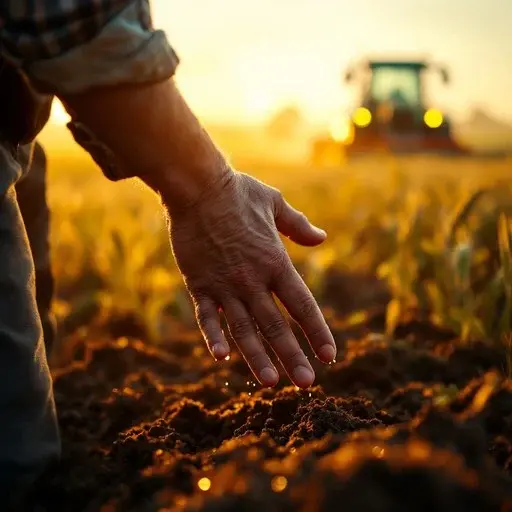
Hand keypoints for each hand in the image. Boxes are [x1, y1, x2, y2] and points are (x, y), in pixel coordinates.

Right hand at [167, 170, 335, 387]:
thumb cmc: (238, 192)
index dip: (317, 332)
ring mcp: (225, 284)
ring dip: (257, 358)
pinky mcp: (199, 283)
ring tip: (271, 383)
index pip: (302, 305)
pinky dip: (213, 337)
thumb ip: (298, 225)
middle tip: (307, 384)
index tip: (330, 356)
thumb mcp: (275, 203)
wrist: (197, 186)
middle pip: (276, 326)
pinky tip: (222, 358)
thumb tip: (321, 239)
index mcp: (276, 262)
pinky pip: (207, 316)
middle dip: (292, 357)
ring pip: (243, 329)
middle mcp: (253, 280)